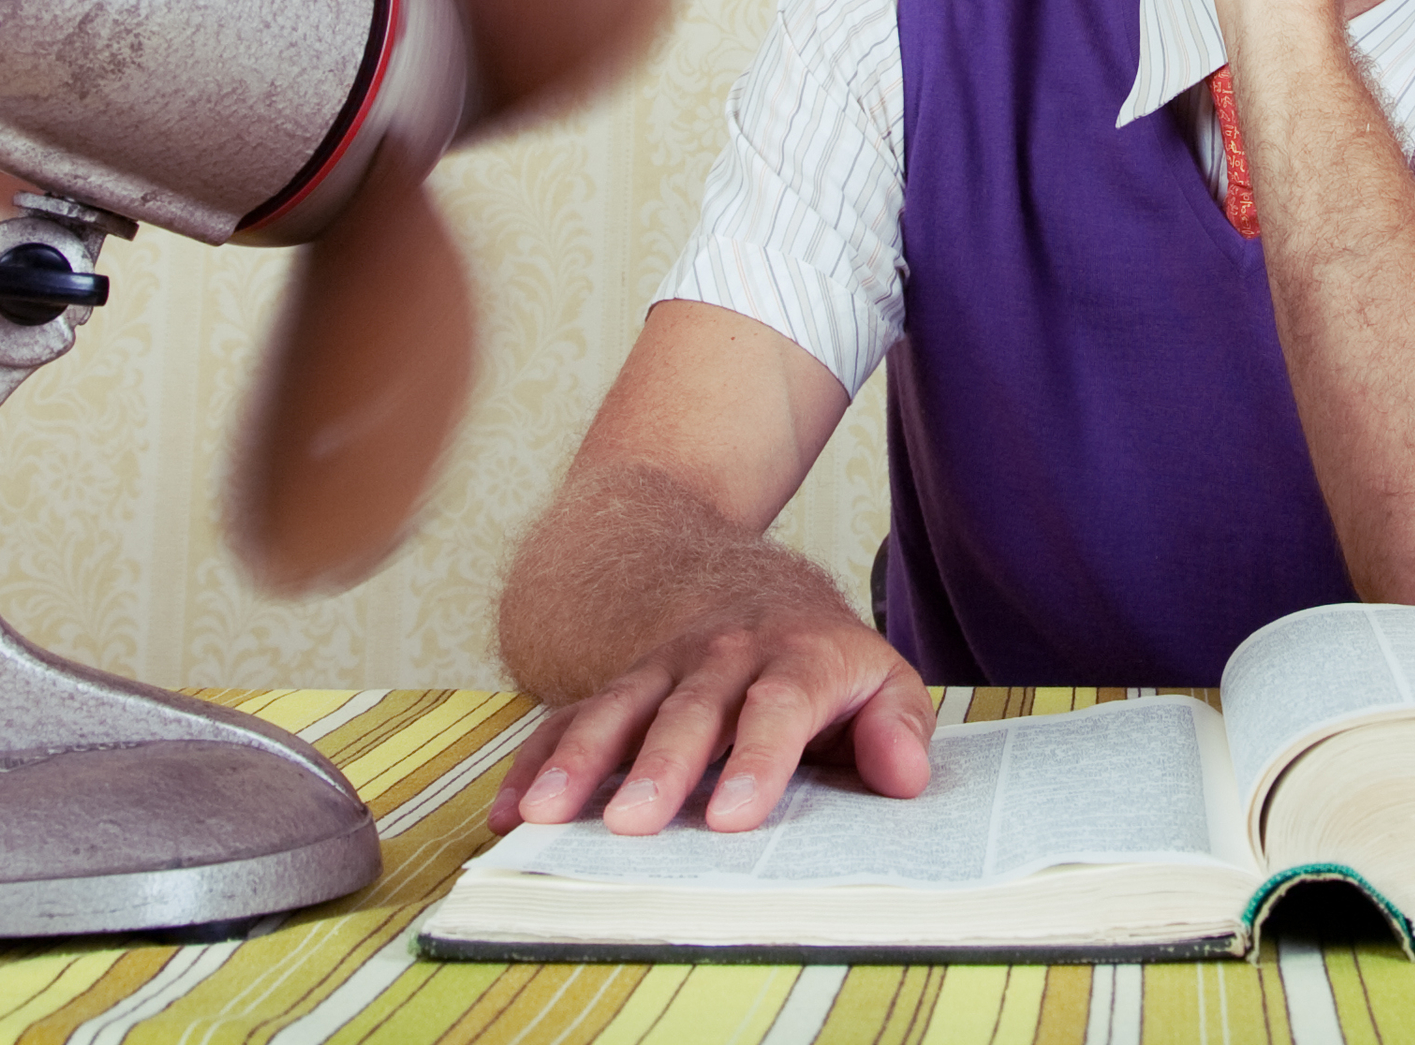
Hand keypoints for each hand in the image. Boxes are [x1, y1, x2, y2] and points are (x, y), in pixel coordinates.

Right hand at [491, 598, 932, 835]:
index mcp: (797, 658)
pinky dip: (535, 763)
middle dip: (659, 767)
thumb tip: (906, 776)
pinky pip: (568, 718)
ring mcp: (662, 670)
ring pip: (618, 709)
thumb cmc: (824, 661)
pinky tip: (508, 810)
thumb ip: (899, 725)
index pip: (778, 708)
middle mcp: (724, 659)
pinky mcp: (618, 688)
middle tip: (632, 825)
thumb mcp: (882, 678)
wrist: (749, 589)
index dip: (757, 760)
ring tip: (545, 816)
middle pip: (689, 711)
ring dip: (579, 761)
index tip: (734, 815)